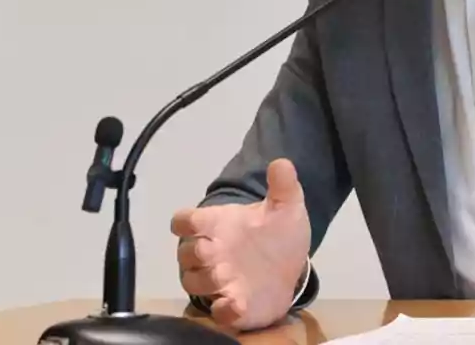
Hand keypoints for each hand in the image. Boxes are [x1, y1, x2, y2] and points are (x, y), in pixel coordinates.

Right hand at [171, 158, 310, 330]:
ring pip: (195, 282)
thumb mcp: (287, 206)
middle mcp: (214, 254)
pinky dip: (223, 310)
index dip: (184, 221)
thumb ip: (283, 185)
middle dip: (194, 252)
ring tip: (225, 277)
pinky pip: (219, 312)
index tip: (190, 223)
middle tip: (213, 251)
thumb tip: (282, 162)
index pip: (187, 221)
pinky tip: (235, 304)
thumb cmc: (278, 235)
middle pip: (187, 253)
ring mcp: (220, 282)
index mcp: (220, 225)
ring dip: (206, 280)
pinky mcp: (233, 306)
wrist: (289, 268)